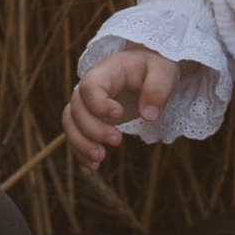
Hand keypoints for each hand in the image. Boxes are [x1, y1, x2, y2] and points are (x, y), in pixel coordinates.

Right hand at [64, 47, 180, 171]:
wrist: (149, 71)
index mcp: (107, 71)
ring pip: (70, 122)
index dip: (98, 103)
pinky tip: (94, 166)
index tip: (119, 114)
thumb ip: (158, 89)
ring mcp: (87, 102)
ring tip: (100, 159)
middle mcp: (90, 86)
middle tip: (117, 140)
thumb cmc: (156, 68)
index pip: (90, 86)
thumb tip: (148, 115)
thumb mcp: (164, 71)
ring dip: (81, 143)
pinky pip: (75, 134)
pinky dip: (81, 151)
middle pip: (76, 108)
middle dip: (93, 129)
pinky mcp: (90, 118)